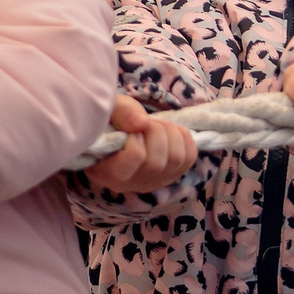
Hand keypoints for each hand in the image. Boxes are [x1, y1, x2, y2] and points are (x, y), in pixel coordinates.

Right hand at [84, 96, 200, 192]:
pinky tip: (170, 131)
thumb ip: (121, 113)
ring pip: (176, 159)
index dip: (137, 138)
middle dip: (156, 132)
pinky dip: (184, 138)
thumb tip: (141, 123)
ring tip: (156, 125)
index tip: (131, 127)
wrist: (123, 128)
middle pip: (156, 163)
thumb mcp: (109, 109)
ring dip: (170, 133)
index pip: (133, 159)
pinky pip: (189, 158)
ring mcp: (154, 182)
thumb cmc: (110, 120)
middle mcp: (130, 184)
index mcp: (105, 172)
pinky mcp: (172, 175)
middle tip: (146, 122)